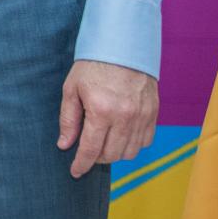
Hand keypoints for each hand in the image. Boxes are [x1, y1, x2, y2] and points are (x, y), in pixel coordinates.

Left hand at [57, 58, 158, 178]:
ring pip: (130, 152)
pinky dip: (133, 145)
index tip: (75, 172)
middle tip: (88, 151)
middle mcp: (124, 117)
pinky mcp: (153, 113)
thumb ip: (68, 119)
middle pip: (111, 155)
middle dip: (96, 159)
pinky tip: (121, 135)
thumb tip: (64, 145)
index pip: (90, 149)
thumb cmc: (93, 66)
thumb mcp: (72, 89)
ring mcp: (141, 116)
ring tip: (104, 142)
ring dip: (115, 153)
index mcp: (101, 110)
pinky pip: (145, 141)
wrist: (123, 46)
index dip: (81, 164)